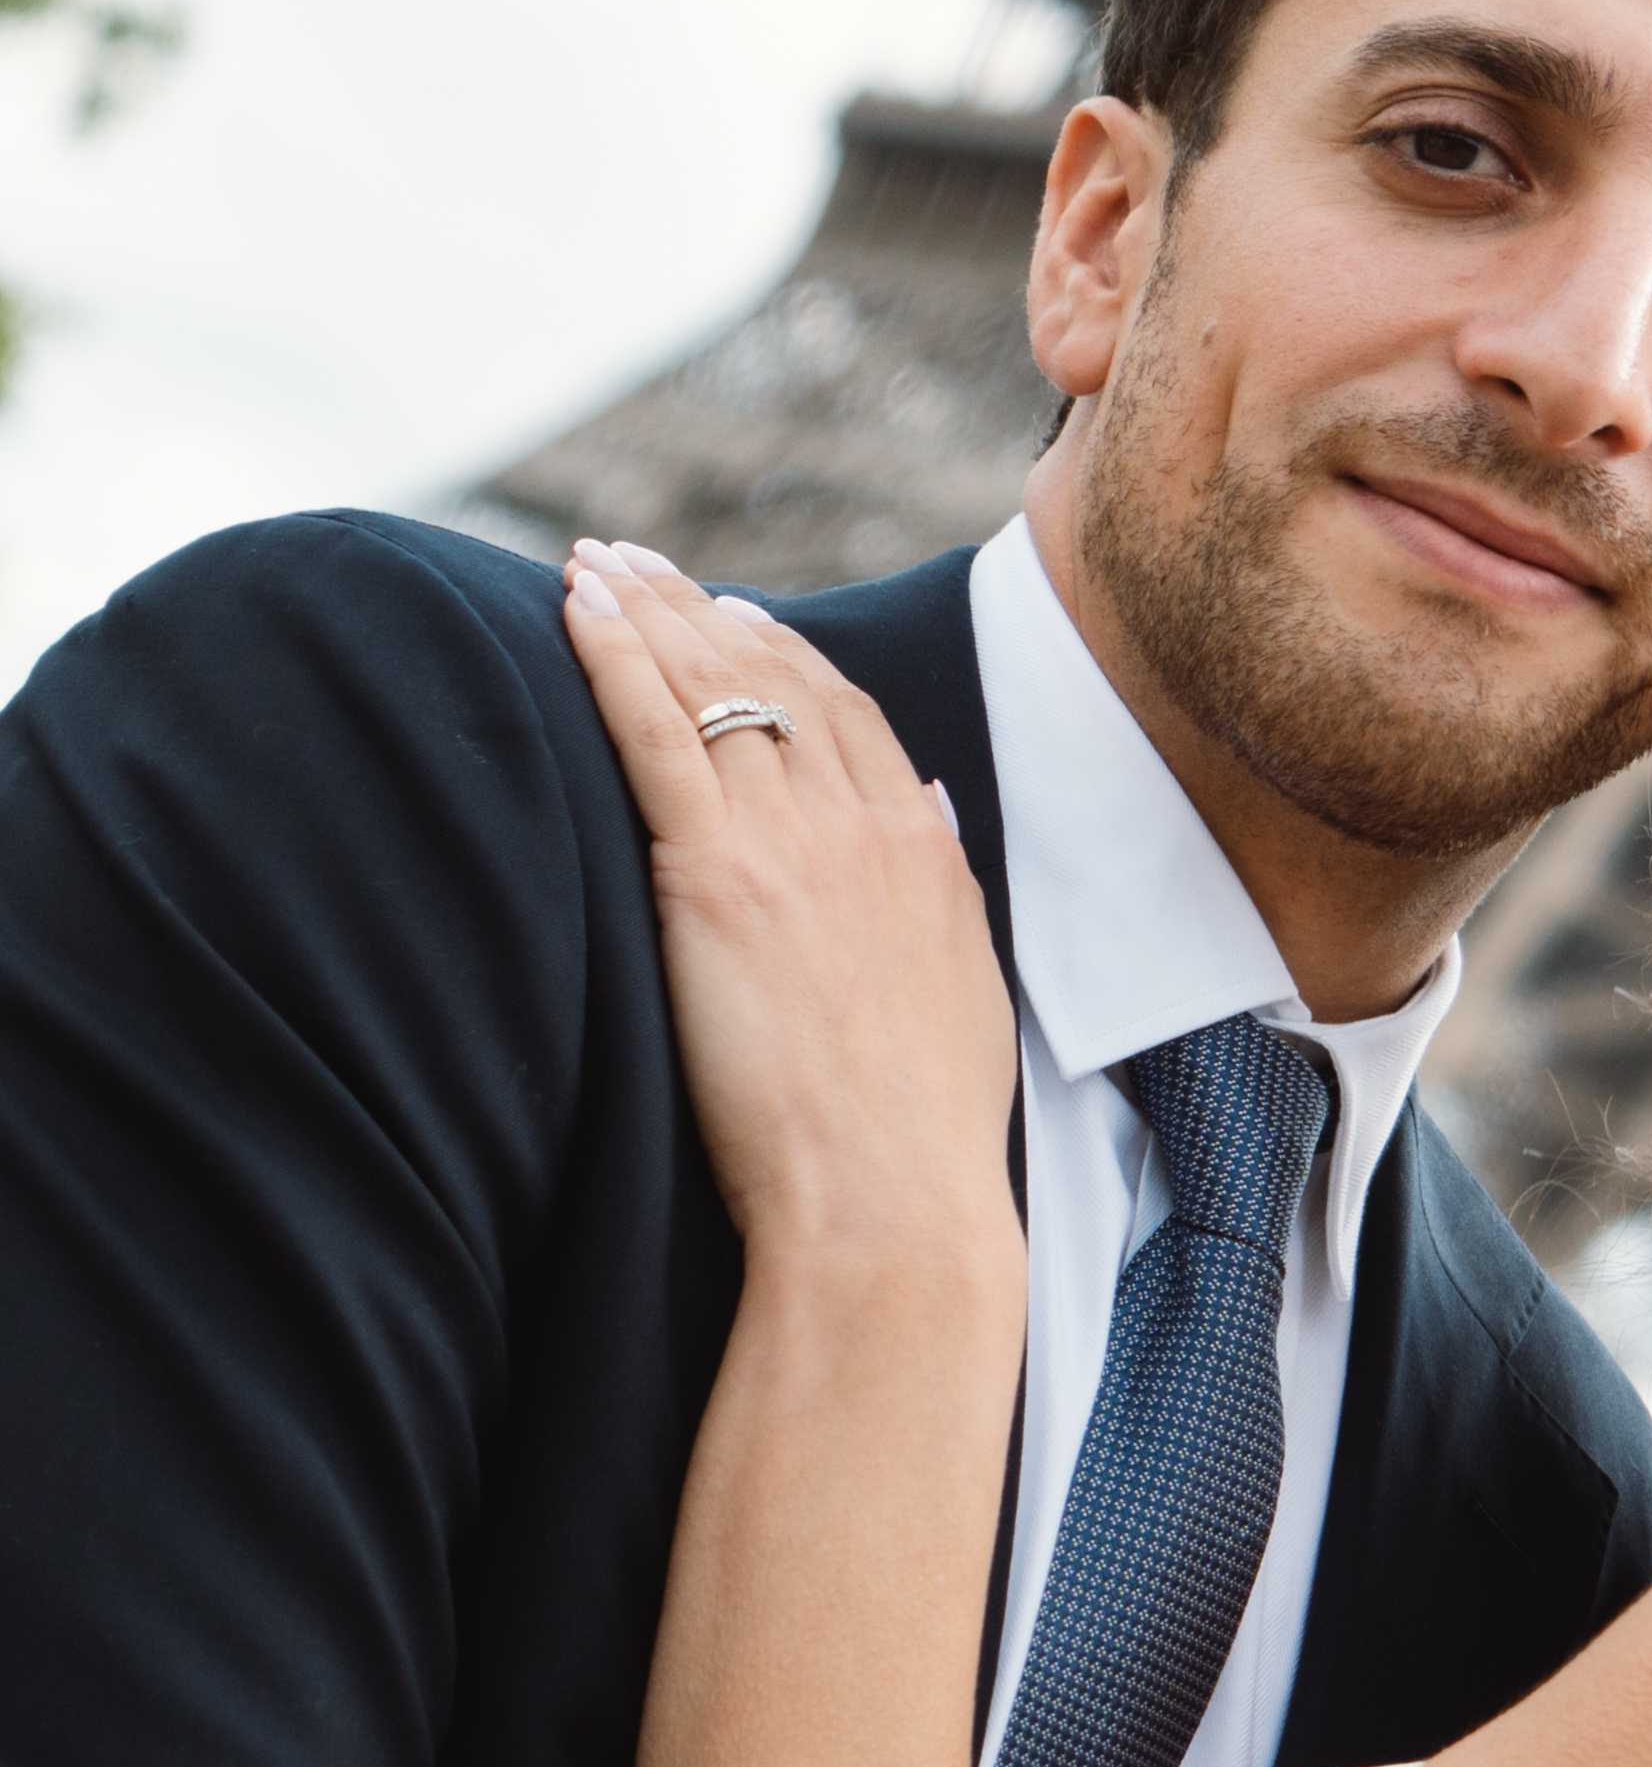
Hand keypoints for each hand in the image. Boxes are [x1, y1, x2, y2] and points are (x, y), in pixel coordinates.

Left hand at [560, 541, 1019, 1266]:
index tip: (740, 614)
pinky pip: (657, 733)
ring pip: (710, 689)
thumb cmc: (917, 1141)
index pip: (848, 717)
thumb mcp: (962, 997)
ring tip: (590, 563)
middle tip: (642, 563)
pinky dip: (613, 658)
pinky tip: (575, 612)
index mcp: (923, 857)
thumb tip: (929, 818)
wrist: (889, 1203)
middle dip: (701, 610)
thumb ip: (940, 893)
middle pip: (774, 680)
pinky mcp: (715, 877)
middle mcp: (865, 828)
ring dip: (644, 612)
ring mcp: (791, 845)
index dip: (787, 655)